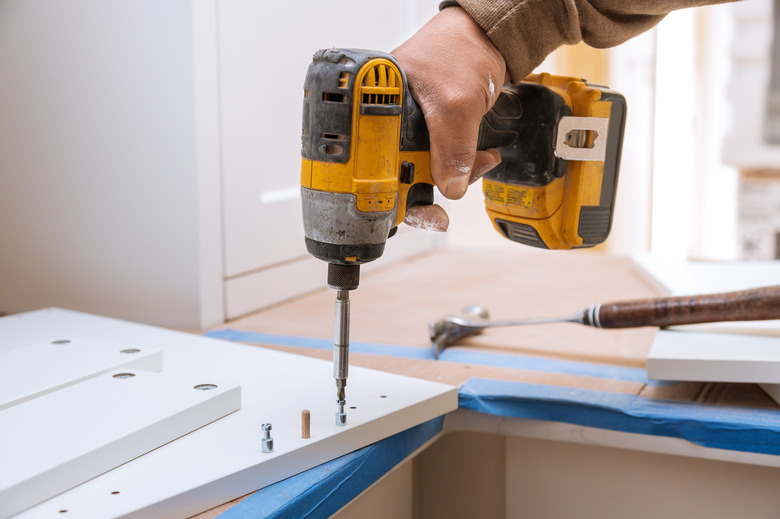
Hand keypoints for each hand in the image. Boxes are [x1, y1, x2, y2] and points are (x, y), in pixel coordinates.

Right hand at [393, 6, 508, 201]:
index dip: (387, 190)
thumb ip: (453, 148)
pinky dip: (462, 162)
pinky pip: (442, 156)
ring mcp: (411, 123)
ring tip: (478, 163)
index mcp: (377, 106)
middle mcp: (389, 118)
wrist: (489, 34)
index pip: (371, 160)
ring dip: (455, 173)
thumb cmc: (461, 48)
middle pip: (399, 170)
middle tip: (454, 189)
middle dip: (432, 183)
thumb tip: (449, 187)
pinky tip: (480, 157)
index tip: (409, 210)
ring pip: (425, 167)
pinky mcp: (432, 126)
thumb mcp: (458, 103)